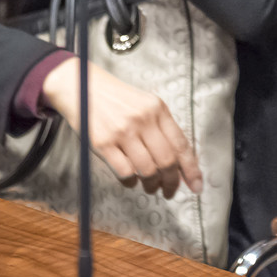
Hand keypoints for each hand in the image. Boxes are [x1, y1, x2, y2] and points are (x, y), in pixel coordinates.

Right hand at [40, 57, 202, 197]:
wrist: (81, 85)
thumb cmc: (115, 99)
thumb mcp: (144, 104)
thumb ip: (160, 129)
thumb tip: (178, 164)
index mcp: (157, 109)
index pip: (181, 144)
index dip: (191, 169)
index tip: (196, 186)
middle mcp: (142, 119)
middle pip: (166, 161)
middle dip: (171, 182)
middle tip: (169, 191)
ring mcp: (122, 131)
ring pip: (147, 170)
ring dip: (151, 184)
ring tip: (150, 186)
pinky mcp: (103, 143)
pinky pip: (125, 173)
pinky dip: (131, 182)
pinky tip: (131, 180)